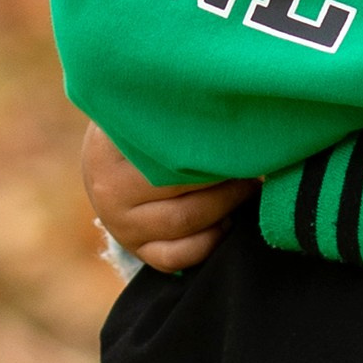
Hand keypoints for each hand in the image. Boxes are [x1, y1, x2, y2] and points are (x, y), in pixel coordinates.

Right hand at [80, 121, 254, 272]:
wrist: (108, 158)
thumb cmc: (141, 125)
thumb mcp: (147, 110)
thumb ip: (175, 112)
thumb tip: (230, 104)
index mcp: (110, 153)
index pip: (168, 153)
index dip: (210, 146)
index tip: (239, 138)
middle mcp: (111, 193)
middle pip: (182, 185)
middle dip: (227, 177)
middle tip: (255, 161)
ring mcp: (122, 226)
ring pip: (185, 223)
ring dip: (226, 206)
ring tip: (248, 186)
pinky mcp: (137, 249)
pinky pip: (176, 257)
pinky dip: (209, 242)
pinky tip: (227, 221)